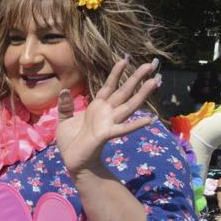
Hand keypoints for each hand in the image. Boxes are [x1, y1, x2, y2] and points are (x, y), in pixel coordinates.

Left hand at [55, 58, 159, 176]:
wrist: (72, 161)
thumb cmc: (70, 141)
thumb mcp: (64, 120)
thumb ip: (65, 105)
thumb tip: (64, 90)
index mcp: (96, 107)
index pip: (109, 86)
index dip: (116, 73)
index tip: (125, 59)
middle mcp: (106, 112)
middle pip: (124, 91)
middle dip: (137, 78)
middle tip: (152, 64)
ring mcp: (109, 123)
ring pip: (129, 105)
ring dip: (142, 94)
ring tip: (156, 81)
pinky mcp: (106, 134)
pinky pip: (123, 128)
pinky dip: (136, 124)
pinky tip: (150, 119)